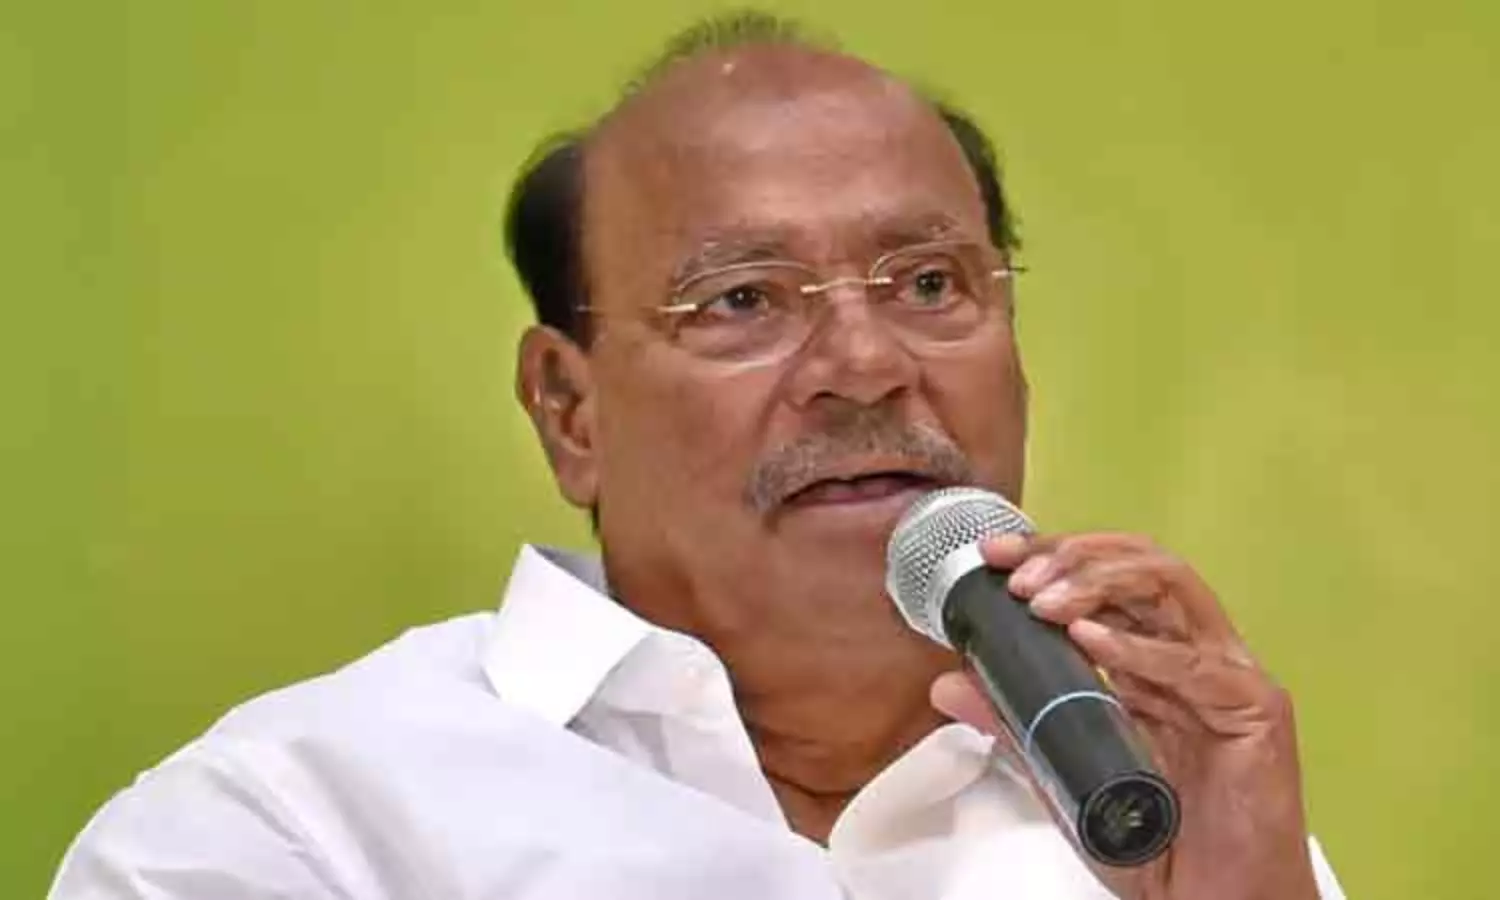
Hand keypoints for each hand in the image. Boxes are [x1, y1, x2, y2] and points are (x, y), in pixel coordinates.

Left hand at [930, 532, 1319, 899]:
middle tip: (1018, 577)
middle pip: (1141, 566)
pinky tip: (1092, 644)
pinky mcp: (1256, 711)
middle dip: (1073, 557)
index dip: (1053, 552)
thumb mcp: (1063, 769)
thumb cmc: (1155, 840)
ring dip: (1099, 584)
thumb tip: (948, 683)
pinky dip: (1138, 648)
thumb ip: (1012, 723)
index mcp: (1157, 657)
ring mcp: (1230, 676)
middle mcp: (1196, 653)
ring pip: (1172, 589)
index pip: (1108, 578)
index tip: (994, 555)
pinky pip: (1195, 666)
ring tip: (1043, 602)